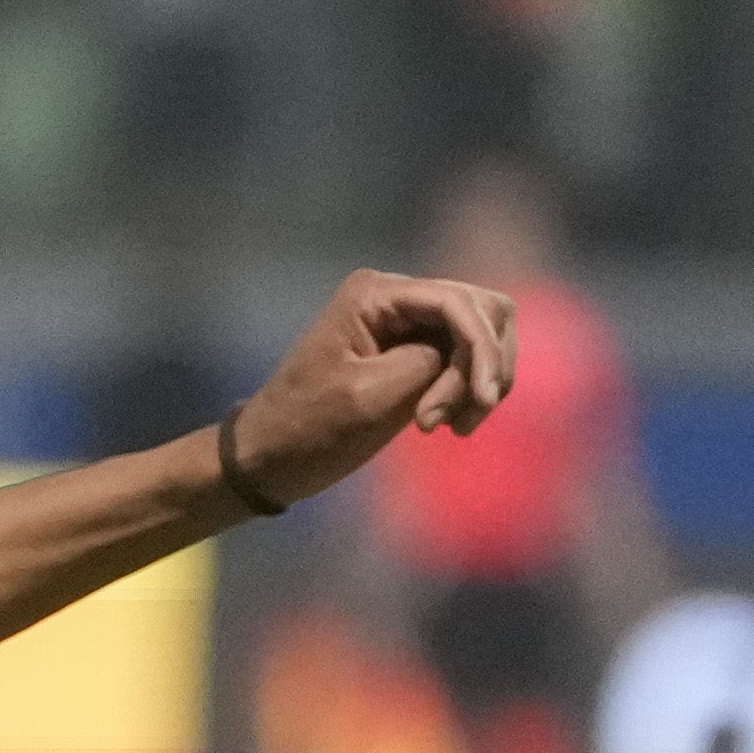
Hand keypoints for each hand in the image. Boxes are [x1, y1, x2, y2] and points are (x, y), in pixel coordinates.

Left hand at [230, 271, 519, 510]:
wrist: (270, 457)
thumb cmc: (308, 429)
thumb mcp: (372, 397)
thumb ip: (431, 366)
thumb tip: (475, 353)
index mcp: (375, 294)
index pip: (459, 303)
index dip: (482, 349)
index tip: (482, 401)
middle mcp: (396, 297)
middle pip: (482, 312)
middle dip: (481, 366)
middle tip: (449, 422)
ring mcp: (408, 322)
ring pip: (483, 335)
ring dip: (480, 382)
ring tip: (451, 428)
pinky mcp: (416, 352)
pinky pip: (468, 358)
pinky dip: (470, 390)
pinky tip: (451, 424)